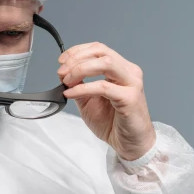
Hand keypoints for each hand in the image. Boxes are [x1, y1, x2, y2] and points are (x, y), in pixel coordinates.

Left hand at [57, 42, 155, 160]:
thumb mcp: (88, 101)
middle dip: (76, 59)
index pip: (98, 49)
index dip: (77, 51)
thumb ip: (78, 85)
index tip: (62, 60)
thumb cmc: (113, 122)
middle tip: (62, 72)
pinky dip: (83, 88)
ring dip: (81, 69)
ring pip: (105, 63)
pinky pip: (103, 87)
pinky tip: (71, 93)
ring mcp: (131, 84)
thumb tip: (64, 73)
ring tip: (67, 81)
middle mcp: (129, 72)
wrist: (129, 143)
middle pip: (101, 52)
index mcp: (120, 69)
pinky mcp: (130, 98)